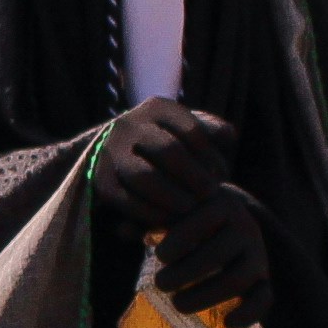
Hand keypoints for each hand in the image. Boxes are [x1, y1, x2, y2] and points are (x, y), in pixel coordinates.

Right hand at [99, 95, 238, 229]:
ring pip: (143, 176)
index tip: (221, 174)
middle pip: (168, 151)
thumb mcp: (190, 131)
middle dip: (193, 177)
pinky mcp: (100, 180)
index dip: (210, 156)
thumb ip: (213, 131)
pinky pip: (126, 200)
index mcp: (157, 108)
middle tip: (210, 194)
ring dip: (172, 196)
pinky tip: (168, 219)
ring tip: (190, 208)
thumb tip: (227, 136)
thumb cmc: (170, 145)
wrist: (120, 156)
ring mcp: (111, 152)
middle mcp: (129, 124)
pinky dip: (150, 213)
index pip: (191, 130)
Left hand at [146, 184, 274, 327]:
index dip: (182, 238)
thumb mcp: (169, 211)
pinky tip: (226, 323)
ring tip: (177, 304)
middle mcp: (245, 228)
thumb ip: (146, 218)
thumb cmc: (186, 217)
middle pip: (219, 254)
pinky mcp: (263, 279)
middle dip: (186, 272)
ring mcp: (257, 255)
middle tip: (159, 283)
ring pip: (239, 278)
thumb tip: (122, 230)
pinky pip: (265, 298)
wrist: (225, 222)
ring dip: (207, 295)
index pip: (205, 220)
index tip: (159, 255)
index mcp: (221, 205)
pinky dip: (249, 313)